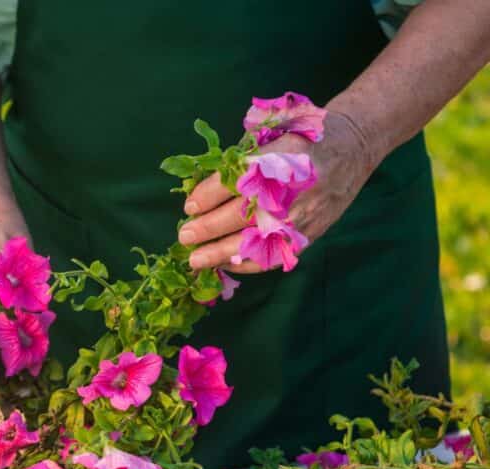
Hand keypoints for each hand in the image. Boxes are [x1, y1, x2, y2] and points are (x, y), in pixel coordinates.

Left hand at [177, 110, 377, 272]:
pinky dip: (248, 263)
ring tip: (196, 259)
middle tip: (185, 237)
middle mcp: (291, 188)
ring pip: (256, 240)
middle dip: (208, 228)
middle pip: (241, 214)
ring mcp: (302, 214)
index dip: (208, 196)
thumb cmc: (303, 138)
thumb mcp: (273, 134)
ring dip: (221, 252)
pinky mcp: (310, 232)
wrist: (353, 146)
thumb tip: (201, 191)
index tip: (189, 207)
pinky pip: (275, 255)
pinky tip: (226, 264)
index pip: (235, 180)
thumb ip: (241, 160)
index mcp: (279, 157)